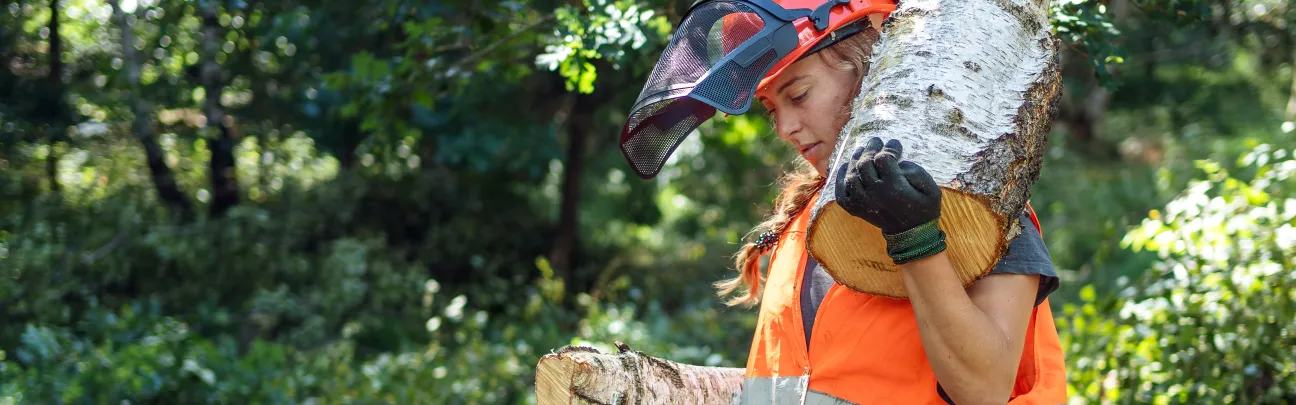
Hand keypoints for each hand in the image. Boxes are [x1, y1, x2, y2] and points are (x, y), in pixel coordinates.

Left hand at [833, 137, 945, 263]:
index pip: (883, 159)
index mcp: (894, 188)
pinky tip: (846, 167)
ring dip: (855, 160)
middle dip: (871, 148)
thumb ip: (917, 172)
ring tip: (862, 150)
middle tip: (876, 141)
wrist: (911, 235)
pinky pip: (842, 193)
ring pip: (852, 176)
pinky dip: (841, 179)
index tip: (895, 143)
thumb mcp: (932, 191)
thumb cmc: (924, 210)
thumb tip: (899, 163)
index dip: (889, 148)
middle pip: (865, 164)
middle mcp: (875, 194)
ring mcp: (863, 202)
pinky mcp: (856, 209)